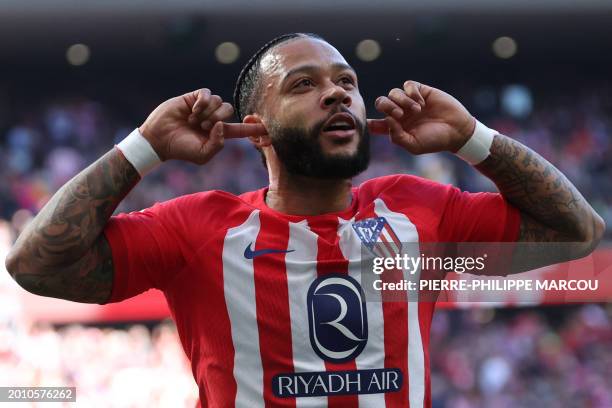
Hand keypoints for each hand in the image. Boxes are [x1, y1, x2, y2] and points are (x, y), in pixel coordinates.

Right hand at [139, 88, 266, 163]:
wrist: (159, 138)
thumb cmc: (181, 149)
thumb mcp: (202, 155)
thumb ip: (217, 144)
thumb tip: (222, 125)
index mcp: (219, 133)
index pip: (241, 130)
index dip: (254, 128)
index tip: (270, 127)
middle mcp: (214, 119)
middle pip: (230, 111)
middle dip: (217, 119)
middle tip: (202, 126)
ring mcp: (204, 107)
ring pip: (220, 102)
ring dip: (208, 112)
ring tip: (193, 120)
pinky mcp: (194, 98)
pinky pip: (208, 94)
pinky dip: (202, 103)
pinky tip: (192, 111)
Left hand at [367, 81, 475, 153]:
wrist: (457, 130)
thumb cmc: (435, 141)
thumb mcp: (414, 145)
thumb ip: (396, 136)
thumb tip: (386, 120)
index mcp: (395, 128)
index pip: (375, 123)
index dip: (368, 122)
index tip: (366, 122)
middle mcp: (399, 113)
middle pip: (381, 103)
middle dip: (386, 107)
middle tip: (400, 115)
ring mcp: (409, 101)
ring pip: (392, 93)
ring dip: (402, 101)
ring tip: (417, 110)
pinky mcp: (420, 91)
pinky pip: (407, 85)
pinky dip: (412, 93)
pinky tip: (422, 103)